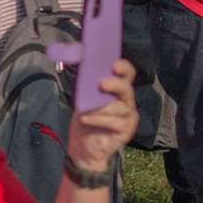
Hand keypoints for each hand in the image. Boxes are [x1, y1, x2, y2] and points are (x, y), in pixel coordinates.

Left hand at [65, 58, 141, 172]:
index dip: (123, 67)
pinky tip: (86, 119)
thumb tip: (74, 55)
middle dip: (115, 84)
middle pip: (127, 88)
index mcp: (118, 88)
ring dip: (101, 106)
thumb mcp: (82, 95)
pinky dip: (98, 119)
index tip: (114, 65)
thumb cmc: (85, 116)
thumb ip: (84, 79)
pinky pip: (114, 121)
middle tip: (101, 84)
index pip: (127, 73)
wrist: (84, 146)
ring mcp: (129, 116)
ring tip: (86, 109)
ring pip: (120, 106)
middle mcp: (127, 100)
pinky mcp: (126, 130)